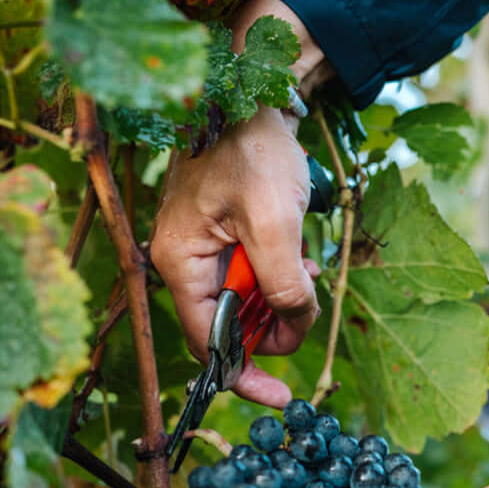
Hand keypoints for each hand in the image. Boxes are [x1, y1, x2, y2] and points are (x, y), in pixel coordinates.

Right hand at [151, 105, 313, 408]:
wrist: (253, 89)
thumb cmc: (253, 148)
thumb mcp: (274, 222)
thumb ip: (282, 282)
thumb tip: (292, 327)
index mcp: (180, 261)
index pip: (207, 343)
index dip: (245, 373)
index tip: (282, 398)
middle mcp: (183, 259)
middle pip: (229, 323)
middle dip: (273, 323)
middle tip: (308, 305)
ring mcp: (202, 245)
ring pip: (246, 298)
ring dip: (282, 294)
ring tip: (307, 265)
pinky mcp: (223, 231)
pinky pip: (251, 270)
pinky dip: (280, 271)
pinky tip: (301, 253)